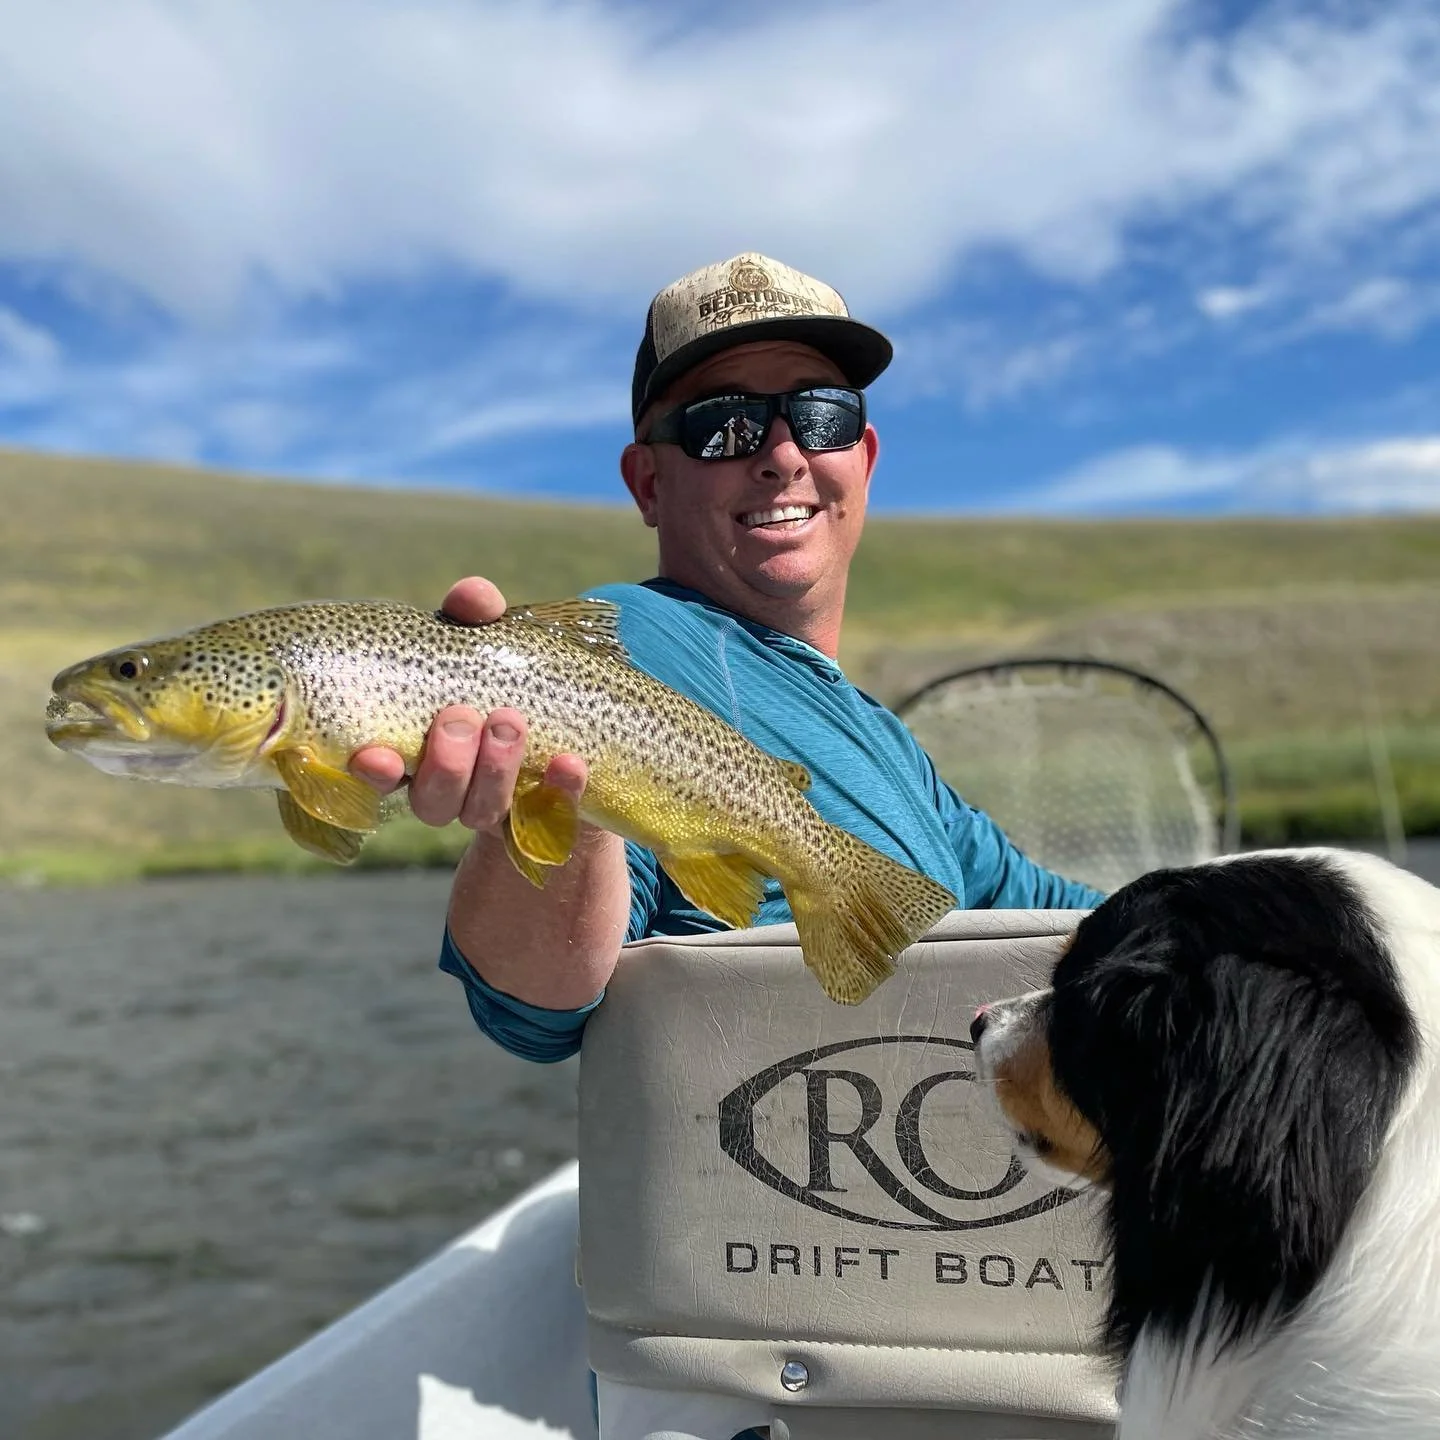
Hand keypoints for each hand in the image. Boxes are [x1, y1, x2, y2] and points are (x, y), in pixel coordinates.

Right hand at [349, 576, 589, 830]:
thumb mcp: (487, 641)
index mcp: (414, 752)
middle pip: (433, 800)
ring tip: (510, 722)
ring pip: (483, 811)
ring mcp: (497, 810)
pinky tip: (568, 762)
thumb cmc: (503, 676)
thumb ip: (475, 617)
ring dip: (494, 770)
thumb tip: (472, 595)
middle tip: (462, 718)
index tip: (378, 756)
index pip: (381, 774)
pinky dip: (560, 789)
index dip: (375, 772)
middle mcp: (448, 791)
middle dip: (446, 764)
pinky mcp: (547, 816)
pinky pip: (551, 813)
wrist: (572, 719)